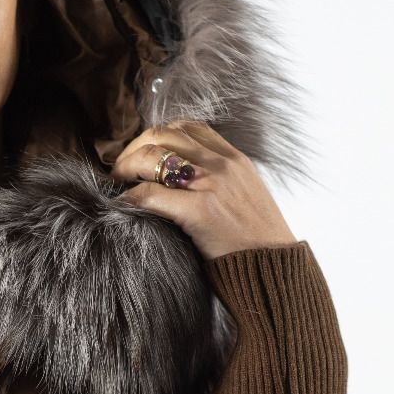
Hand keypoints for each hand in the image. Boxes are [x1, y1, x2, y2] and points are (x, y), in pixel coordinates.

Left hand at [106, 120, 298, 260]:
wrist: (275, 267)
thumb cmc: (255, 238)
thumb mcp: (244, 194)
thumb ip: (219, 179)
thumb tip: (181, 179)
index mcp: (233, 158)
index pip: (186, 126)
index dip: (156, 137)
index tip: (142, 155)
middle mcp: (221, 164)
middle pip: (162, 134)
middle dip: (133, 148)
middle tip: (120, 170)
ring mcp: (211, 184)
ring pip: (151, 156)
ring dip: (126, 167)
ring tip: (119, 184)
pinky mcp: (199, 210)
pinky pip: (149, 194)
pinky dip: (130, 198)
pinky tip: (124, 205)